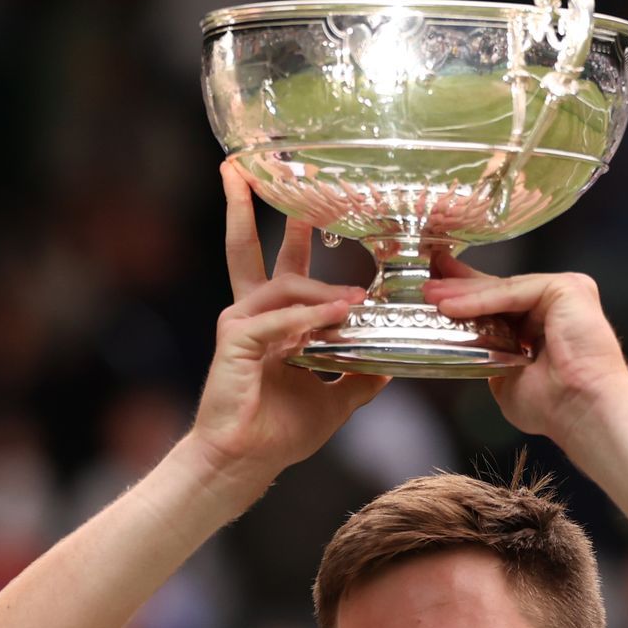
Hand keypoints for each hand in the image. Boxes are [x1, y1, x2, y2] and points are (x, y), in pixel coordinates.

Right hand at [186, 162, 384, 481]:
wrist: (245, 461)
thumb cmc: (277, 432)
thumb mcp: (335, 399)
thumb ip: (360, 377)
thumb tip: (392, 364)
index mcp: (271, 320)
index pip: (281, 262)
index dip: (295, 231)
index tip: (309, 197)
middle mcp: (251, 312)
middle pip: (247, 247)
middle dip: (250, 204)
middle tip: (257, 166)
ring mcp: (239, 323)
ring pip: (286, 287)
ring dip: (323, 290)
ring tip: (357, 300)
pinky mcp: (236, 341)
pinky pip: (281, 321)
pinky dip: (310, 320)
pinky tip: (335, 320)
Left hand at [423, 259, 627, 441]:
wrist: (581, 412)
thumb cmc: (553, 406)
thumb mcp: (505, 378)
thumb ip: (489, 360)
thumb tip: (465, 354)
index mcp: (542, 323)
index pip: (497, 304)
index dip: (464, 298)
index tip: (432, 293)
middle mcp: (556, 303)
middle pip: (497, 291)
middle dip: (457, 287)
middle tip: (423, 284)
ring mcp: (564, 292)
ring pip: (503, 289)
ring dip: (462, 293)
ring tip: (428, 296)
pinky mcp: (568, 288)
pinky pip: (513, 291)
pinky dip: (480, 300)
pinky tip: (451, 306)